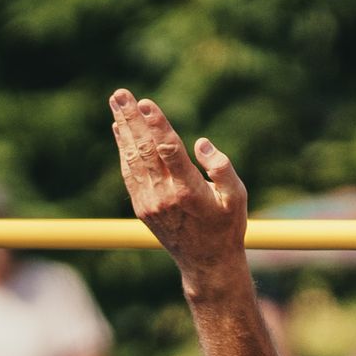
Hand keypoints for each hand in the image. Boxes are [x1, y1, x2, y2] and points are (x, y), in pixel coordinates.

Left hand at [109, 90, 248, 285]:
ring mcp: (149, 202)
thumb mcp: (238, 197)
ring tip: (117, 102)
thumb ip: (222, 168)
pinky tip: (120, 130)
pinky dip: (123, 148)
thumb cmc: (228, 226)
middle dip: (132, 119)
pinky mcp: (142, 206)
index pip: (169, 151)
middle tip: (121, 93)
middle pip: (144, 150)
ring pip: (133, 158)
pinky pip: (129, 171)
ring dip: (124, 128)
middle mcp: (165, 195)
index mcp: (190, 191)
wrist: (206, 262)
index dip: (157, 125)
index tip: (146, 103)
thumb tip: (201, 143)